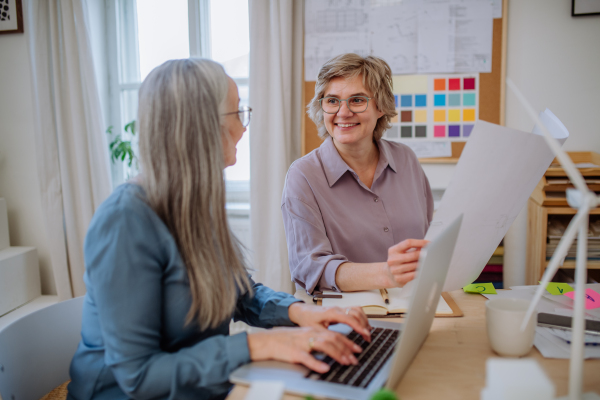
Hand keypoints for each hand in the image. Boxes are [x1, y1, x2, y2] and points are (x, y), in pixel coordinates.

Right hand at [247, 327, 362, 372]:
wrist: (268, 341)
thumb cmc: (287, 340)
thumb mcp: (305, 337)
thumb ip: (320, 340)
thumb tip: (336, 347)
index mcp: (313, 331)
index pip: (335, 334)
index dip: (348, 342)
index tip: (357, 349)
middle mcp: (310, 334)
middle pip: (332, 339)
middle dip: (346, 349)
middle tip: (355, 358)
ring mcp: (303, 343)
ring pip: (323, 345)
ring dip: (337, 354)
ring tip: (345, 362)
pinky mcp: (294, 352)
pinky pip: (307, 358)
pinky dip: (317, 363)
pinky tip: (325, 368)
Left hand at [288, 303, 370, 341]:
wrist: (302, 312)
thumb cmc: (307, 319)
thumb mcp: (316, 330)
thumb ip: (328, 335)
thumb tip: (339, 343)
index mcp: (331, 312)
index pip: (349, 318)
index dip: (359, 326)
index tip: (365, 334)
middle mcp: (337, 308)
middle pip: (356, 313)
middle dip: (364, 325)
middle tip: (368, 338)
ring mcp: (339, 308)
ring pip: (357, 310)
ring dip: (364, 320)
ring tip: (367, 333)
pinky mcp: (340, 310)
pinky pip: (355, 310)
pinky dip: (361, 317)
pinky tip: (363, 325)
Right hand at [385, 239, 428, 286]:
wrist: (388, 275)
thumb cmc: (398, 262)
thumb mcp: (401, 252)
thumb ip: (412, 248)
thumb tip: (426, 245)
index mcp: (393, 250)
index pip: (408, 243)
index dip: (420, 242)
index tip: (428, 243)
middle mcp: (392, 260)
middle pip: (413, 254)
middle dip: (424, 254)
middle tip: (430, 254)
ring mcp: (395, 270)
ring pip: (415, 265)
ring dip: (422, 264)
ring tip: (425, 263)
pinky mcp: (398, 279)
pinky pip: (413, 275)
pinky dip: (419, 272)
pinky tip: (421, 270)